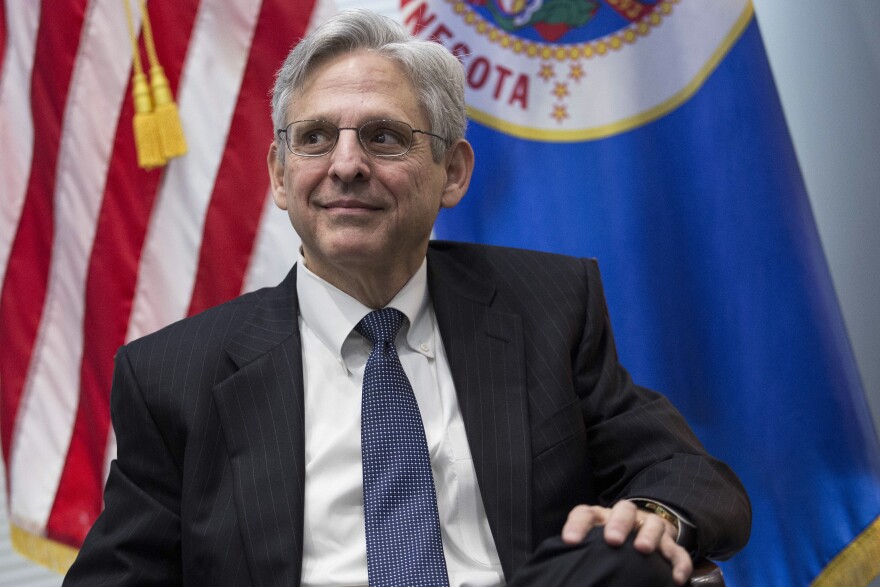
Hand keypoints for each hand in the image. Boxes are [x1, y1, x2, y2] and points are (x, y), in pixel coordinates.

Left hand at [561, 500, 692, 584]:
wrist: (642, 531)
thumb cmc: (608, 544)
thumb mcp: (594, 543)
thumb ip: (583, 552)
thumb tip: (563, 570)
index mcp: (602, 517)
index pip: (585, 514)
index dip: (577, 525)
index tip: (570, 541)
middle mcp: (627, 518)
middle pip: (624, 510)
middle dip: (618, 523)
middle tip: (612, 539)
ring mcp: (651, 528)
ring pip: (653, 524)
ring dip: (648, 535)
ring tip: (643, 550)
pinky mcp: (670, 543)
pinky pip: (678, 552)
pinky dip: (679, 564)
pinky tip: (676, 579)